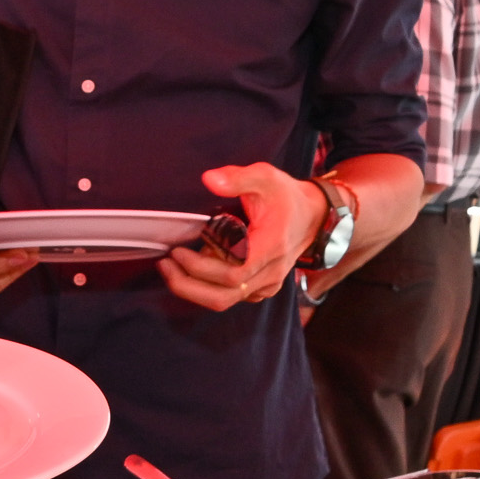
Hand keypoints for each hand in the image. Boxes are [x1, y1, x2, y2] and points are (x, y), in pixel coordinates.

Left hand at [161, 164, 317, 312]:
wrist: (313, 216)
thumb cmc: (286, 197)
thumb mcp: (265, 177)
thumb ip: (237, 177)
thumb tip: (209, 179)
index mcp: (272, 246)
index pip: (234, 271)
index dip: (202, 267)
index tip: (178, 251)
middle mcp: (271, 272)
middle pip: (224, 295)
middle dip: (188, 284)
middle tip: (166, 264)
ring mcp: (267, 284)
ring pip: (225, 301)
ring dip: (193, 289)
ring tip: (171, 269)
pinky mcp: (261, 288)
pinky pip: (230, 298)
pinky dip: (206, 289)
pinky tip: (191, 271)